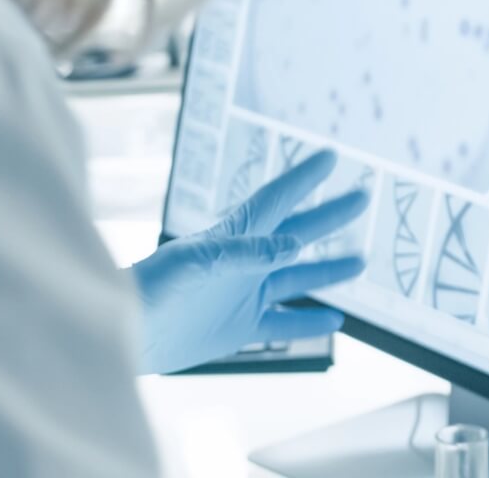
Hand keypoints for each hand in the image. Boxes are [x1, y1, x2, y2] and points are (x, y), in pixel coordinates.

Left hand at [129, 150, 367, 374]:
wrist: (124, 334)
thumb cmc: (150, 290)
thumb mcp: (194, 264)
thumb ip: (243, 254)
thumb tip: (293, 246)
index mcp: (233, 237)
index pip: (278, 200)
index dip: (304, 177)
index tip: (331, 155)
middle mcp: (245, 262)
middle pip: (299, 232)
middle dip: (330, 215)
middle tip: (364, 196)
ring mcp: (244, 295)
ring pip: (298, 277)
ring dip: (329, 268)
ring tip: (361, 260)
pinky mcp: (240, 328)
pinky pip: (284, 323)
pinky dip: (310, 321)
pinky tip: (335, 319)